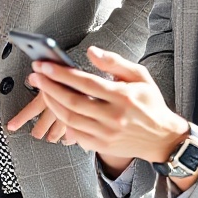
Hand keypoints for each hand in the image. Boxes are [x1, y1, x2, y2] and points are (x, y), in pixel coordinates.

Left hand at [20, 46, 190, 172]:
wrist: (162, 139)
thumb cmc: (150, 104)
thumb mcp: (140, 77)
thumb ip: (115, 62)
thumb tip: (91, 51)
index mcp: (123, 97)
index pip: (86, 83)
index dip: (62, 74)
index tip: (44, 65)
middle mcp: (114, 117)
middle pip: (72, 101)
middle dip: (49, 87)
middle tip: (35, 75)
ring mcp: (106, 134)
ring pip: (69, 118)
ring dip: (51, 102)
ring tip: (42, 88)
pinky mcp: (101, 146)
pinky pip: (74, 133)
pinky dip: (62, 120)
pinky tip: (56, 107)